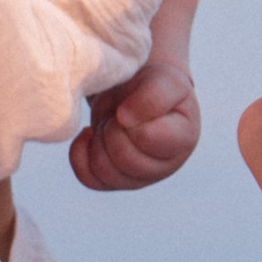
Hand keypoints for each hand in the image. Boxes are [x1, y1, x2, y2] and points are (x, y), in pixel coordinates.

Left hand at [69, 61, 199, 193]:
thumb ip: (153, 96)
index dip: (129, 119)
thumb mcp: (163, 79)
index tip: (127, 106)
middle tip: (115, 112)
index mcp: (182, 139)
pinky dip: (80, 154)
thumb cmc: (154, 85)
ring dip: (97, 141)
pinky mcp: (114, 182)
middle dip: (111, 130)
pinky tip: (89, 134)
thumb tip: (125, 119)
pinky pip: (89, 179)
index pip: (147, 138)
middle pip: (125, 159)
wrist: (135, 92)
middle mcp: (165, 165)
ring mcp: (140, 178)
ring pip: (105, 172)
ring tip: (106, 122)